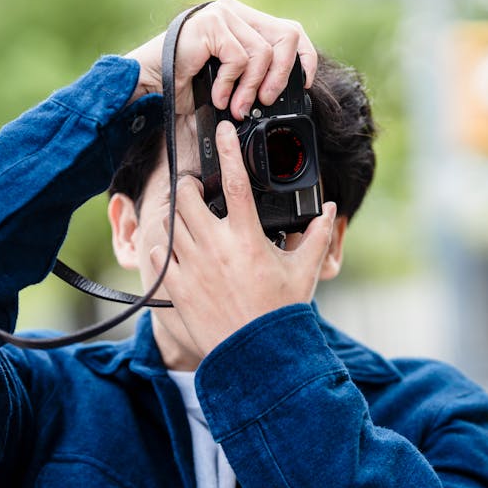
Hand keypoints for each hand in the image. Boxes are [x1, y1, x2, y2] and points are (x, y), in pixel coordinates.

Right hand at [125, 0, 317, 119]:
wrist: (149, 82)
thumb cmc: (186, 83)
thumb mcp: (231, 78)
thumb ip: (255, 74)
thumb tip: (284, 93)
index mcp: (245, 21)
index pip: (290, 31)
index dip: (304, 57)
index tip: (304, 83)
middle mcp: (236, 12)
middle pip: (286, 36)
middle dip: (282, 75)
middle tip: (265, 101)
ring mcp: (223, 15)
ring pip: (262, 53)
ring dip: (251, 88)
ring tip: (235, 107)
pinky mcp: (211, 25)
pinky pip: (238, 58)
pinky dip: (231, 84)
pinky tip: (218, 97)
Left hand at [149, 120, 337, 356]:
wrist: (256, 357)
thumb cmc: (280, 314)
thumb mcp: (304, 272)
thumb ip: (318, 237)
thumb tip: (330, 211)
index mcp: (248, 239)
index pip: (235, 183)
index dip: (230, 151)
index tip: (224, 131)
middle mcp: (216, 248)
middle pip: (188, 198)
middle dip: (190, 187)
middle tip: (197, 188)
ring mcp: (191, 267)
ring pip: (171, 223)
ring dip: (177, 215)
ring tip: (187, 217)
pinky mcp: (176, 287)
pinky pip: (157, 254)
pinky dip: (162, 247)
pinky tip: (175, 250)